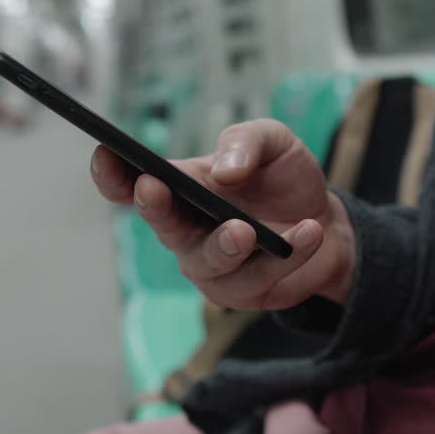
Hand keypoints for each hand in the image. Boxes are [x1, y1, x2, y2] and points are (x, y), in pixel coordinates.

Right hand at [91, 119, 354, 310]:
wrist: (329, 223)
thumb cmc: (284, 179)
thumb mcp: (273, 140)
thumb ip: (246, 141)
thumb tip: (224, 171)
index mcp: (180, 187)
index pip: (132, 183)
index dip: (112, 173)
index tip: (105, 153)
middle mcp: (185, 229)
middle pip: (159, 223)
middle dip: (153, 206)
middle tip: (152, 187)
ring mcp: (210, 265)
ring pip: (208, 261)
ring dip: (225, 245)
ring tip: (247, 231)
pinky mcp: (241, 293)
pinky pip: (257, 279)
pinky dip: (288, 254)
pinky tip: (309, 232)